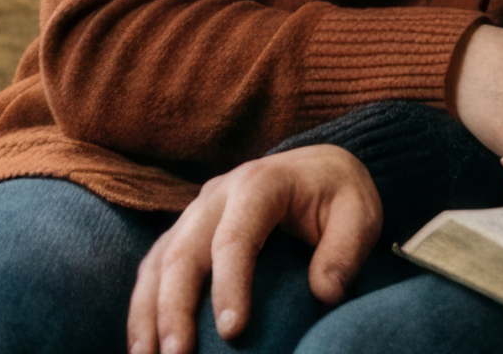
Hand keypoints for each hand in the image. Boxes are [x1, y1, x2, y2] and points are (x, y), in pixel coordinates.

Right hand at [127, 145, 381, 353]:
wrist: (314, 167)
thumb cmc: (338, 195)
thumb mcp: (360, 214)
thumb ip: (345, 251)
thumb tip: (324, 294)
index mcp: (258, 185)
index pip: (234, 238)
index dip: (229, 286)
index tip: (232, 332)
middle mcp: (215, 195)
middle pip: (183, 253)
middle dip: (174, 309)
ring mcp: (194, 213)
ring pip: (158, 262)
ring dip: (147, 313)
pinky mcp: (183, 231)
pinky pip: (153, 268)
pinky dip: (143, 306)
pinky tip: (143, 344)